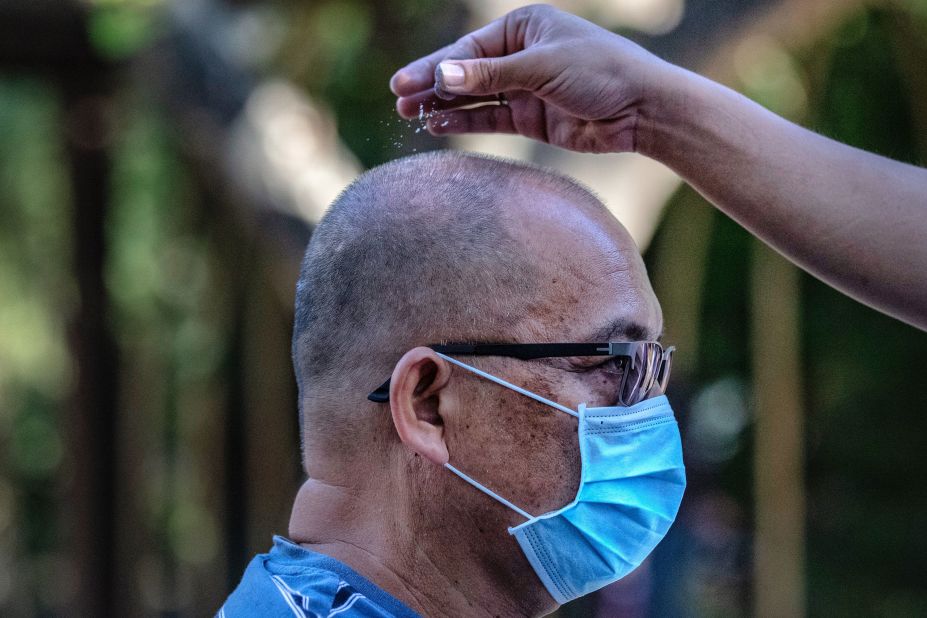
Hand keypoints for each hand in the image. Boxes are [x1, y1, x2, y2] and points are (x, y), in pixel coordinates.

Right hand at [390, 4, 674, 152]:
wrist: (642, 110)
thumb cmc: (600, 72)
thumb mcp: (541, 68)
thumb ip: (490, 75)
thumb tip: (442, 74)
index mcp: (523, 28)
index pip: (468, 49)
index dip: (434, 67)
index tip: (404, 84)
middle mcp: (520, 56)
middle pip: (466, 71)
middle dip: (432, 85)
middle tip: (398, 101)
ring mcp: (525, 89)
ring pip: (475, 97)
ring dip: (444, 105)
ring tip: (409, 115)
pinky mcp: (532, 119)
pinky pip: (491, 119)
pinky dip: (466, 122)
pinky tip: (437, 125)